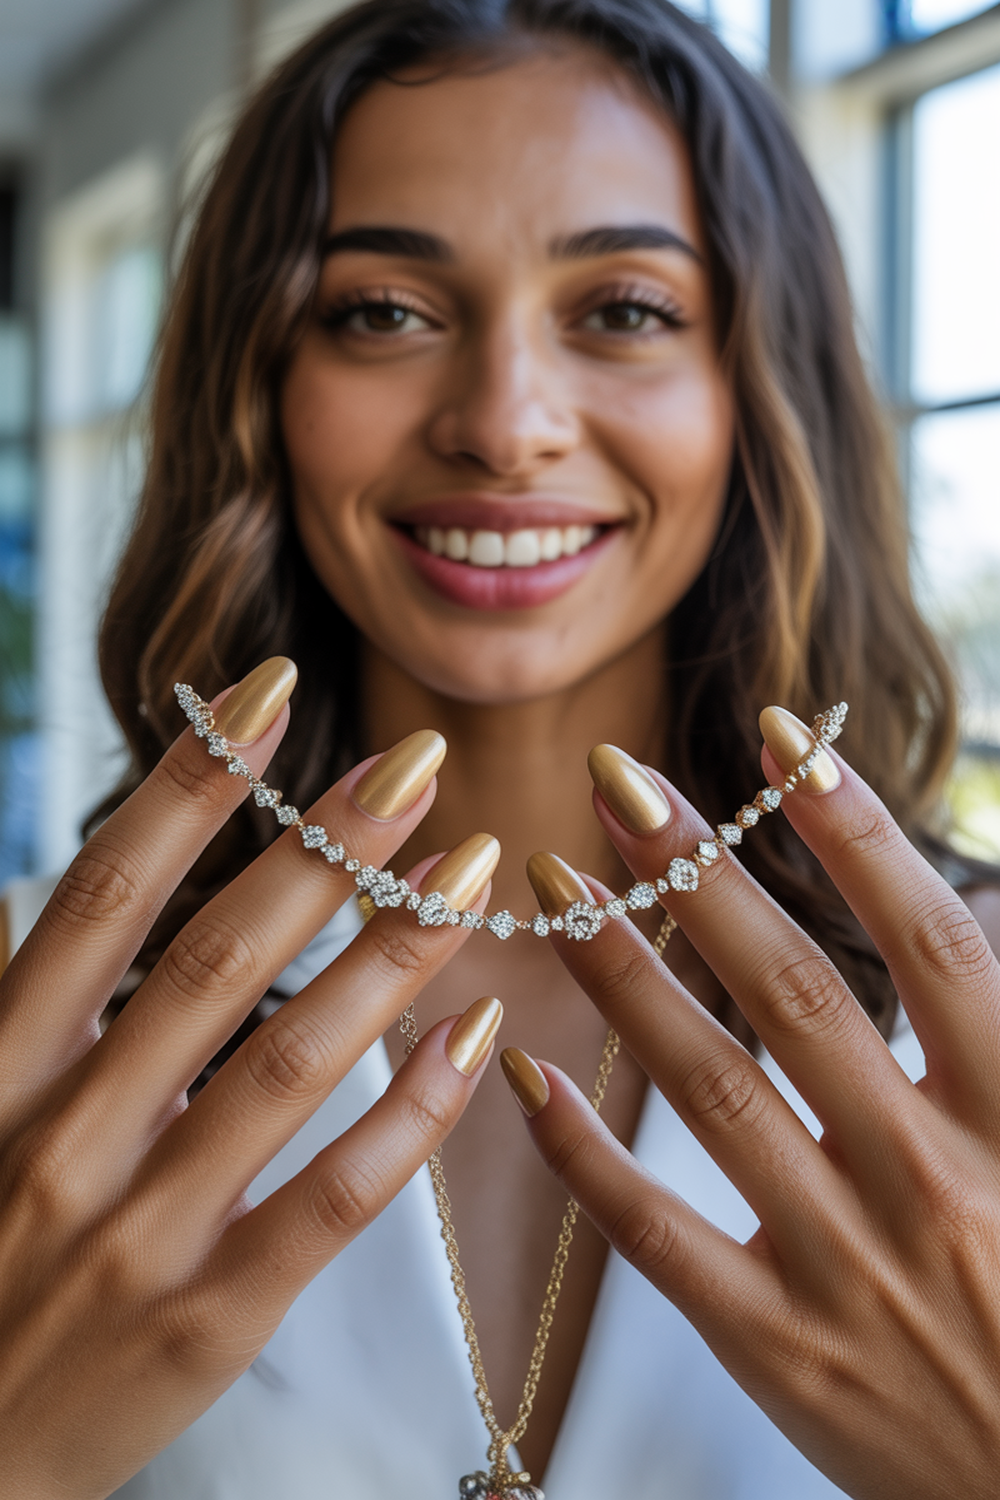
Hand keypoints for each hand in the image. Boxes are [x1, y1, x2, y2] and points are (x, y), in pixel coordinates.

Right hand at [0, 660, 500, 1499]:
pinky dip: (413, 1114)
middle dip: (326, 849)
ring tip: (473, 871)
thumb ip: (14, 996)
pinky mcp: (212, 1312)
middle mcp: (69, 1132)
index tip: (270, 693)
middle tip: (419, 761)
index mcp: (2, 1065)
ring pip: (289, 1063)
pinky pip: (335, 1198)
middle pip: (216, 956)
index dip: (193, 781)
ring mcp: (144, 1228)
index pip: (107, 891)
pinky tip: (479, 1036)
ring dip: (389, 955)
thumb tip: (59, 884)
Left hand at [510, 711, 999, 1499]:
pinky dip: (584, 1156)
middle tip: (615, 782)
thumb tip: (969, 908)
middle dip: (700, 875)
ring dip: (626, 977)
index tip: (779, 739)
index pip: (928, 944)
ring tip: (555, 887)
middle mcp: (927, 1178)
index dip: (854, 831)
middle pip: (797, 994)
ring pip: (712, 1091)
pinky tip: (523, 1075)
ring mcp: (844, 1266)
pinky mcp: (776, 1347)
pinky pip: (658, 1236)